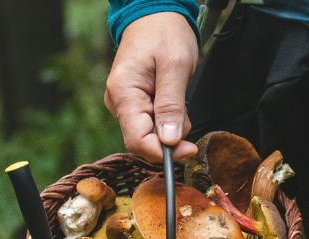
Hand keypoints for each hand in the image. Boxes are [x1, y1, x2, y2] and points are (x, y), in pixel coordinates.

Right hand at [104, 13, 198, 162]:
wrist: (155, 16)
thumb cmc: (165, 34)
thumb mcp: (175, 67)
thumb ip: (172, 105)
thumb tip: (169, 141)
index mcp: (124, 93)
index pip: (137, 141)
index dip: (164, 152)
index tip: (189, 149)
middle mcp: (119, 102)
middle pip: (145, 141)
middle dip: (171, 138)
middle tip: (187, 113)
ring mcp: (126, 104)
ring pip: (152, 134)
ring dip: (173, 125)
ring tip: (179, 97)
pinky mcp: (136, 104)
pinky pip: (155, 123)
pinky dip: (170, 118)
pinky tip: (175, 99)